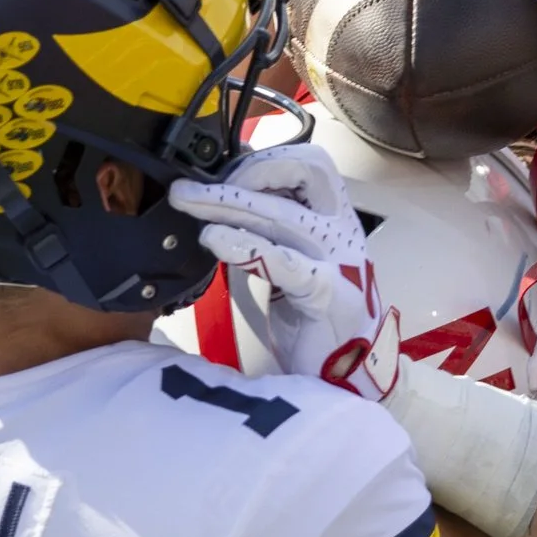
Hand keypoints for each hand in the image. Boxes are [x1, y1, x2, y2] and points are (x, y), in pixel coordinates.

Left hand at [171, 145, 403, 401]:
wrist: (348, 376)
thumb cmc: (315, 317)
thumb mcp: (294, 260)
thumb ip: (268, 230)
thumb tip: (217, 198)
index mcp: (334, 218)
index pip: (307, 163)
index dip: (262, 160)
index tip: (218, 174)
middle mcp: (341, 230)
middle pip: (305, 171)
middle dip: (246, 171)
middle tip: (193, 187)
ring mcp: (339, 260)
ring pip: (284, 215)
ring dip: (228, 204)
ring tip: (187, 204)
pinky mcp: (327, 295)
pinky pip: (285, 262)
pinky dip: (246, 245)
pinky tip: (214, 239)